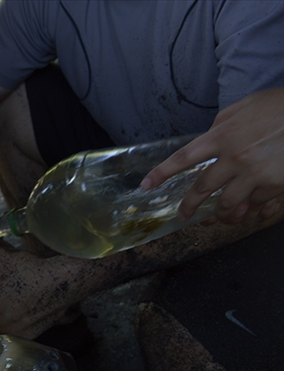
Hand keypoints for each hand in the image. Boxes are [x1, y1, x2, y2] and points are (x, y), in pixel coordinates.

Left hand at [0, 243, 80, 338]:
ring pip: (3, 330)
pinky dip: (19, 324)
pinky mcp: (32, 336)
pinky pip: (18, 332)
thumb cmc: (27, 270)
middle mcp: (0, 328)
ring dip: (3, 322)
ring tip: (10, 306)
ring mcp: (17, 334)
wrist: (61, 281)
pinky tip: (23, 311)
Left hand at [141, 87, 283, 223]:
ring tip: (217, 219)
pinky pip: (256, 205)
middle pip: (201, 189)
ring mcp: (255, 174)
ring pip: (228, 204)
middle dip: (188, 205)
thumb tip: (209, 136)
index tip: (146, 186)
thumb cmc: (280, 106)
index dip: (162, 173)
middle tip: (183, 215)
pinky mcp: (275, 185)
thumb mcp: (245, 107)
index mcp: (222, 135)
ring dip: (220, 215)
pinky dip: (251, 210)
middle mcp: (234, 158)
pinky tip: (249, 212)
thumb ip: (222, 123)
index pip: (183, 158)